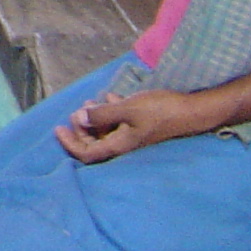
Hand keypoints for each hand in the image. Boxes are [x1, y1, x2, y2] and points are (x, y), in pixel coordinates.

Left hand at [55, 87, 213, 163]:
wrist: (192, 111)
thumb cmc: (160, 111)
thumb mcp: (127, 109)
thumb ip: (102, 114)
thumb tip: (79, 118)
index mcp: (120, 145)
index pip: (87, 153)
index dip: (70, 144)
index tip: (58, 129)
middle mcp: (125, 144)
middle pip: (95, 143)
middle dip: (81, 128)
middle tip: (76, 111)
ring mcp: (134, 136)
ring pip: (107, 131)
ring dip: (95, 118)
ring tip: (90, 101)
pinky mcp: (142, 127)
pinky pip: (120, 122)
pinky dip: (111, 111)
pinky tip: (110, 97)